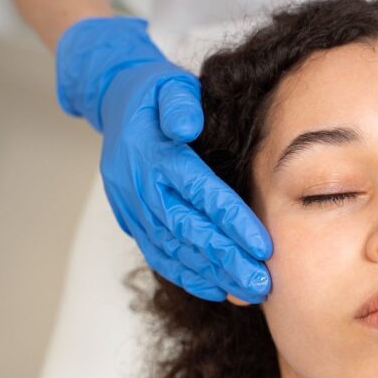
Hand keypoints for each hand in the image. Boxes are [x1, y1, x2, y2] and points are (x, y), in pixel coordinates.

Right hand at [56, 16, 272, 302]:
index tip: (264, 246)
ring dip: (212, 274)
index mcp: (154, 154)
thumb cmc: (155, 93)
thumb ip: (179, 103)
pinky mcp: (132, 220)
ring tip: (249, 292)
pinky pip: (159, 253)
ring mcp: (133, 207)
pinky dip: (188, 274)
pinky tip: (218, 289)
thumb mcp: (168, 85)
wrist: (113, 101)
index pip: (199, 193)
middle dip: (227, 260)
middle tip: (263, 284)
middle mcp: (140, 186)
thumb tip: (189, 126)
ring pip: (174, 249)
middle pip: (187, 230)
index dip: (232, 221)